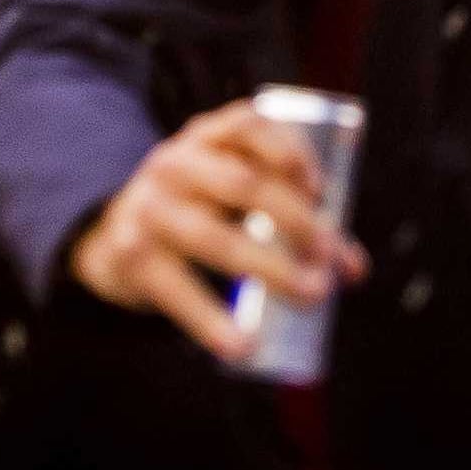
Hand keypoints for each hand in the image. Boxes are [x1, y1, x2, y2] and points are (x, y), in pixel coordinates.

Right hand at [66, 101, 366, 358]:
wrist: (115, 236)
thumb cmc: (201, 207)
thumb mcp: (234, 192)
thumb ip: (293, 216)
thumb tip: (354, 271)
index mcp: (208, 136)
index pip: (249, 125)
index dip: (288, 150)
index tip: (321, 190)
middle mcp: (176, 162)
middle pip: (243, 186)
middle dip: (295, 222)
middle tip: (329, 261)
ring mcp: (151, 207)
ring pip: (215, 238)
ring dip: (270, 269)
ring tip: (311, 296)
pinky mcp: (134, 255)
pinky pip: (178, 291)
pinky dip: (211, 320)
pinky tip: (242, 344)